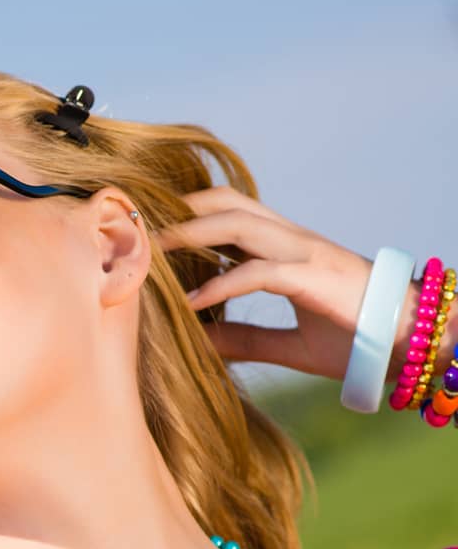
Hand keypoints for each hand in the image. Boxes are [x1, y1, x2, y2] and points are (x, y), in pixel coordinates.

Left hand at [154, 187, 408, 382]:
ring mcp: (305, 253)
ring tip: (148, 255)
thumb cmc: (358, 342)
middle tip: (133, 229)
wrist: (416, 346)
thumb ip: (244, 338)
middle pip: (224, 202)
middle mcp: (292, 240)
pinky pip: (258, 271)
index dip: (184, 215)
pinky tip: (190, 304)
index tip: (143, 233)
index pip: (226, 214)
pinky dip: (220, 285)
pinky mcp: (315, 277)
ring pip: (236, 223)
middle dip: (176, 210)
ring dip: (187, 235)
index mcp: (285, 248)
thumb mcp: (288, 344)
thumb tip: (198, 344)